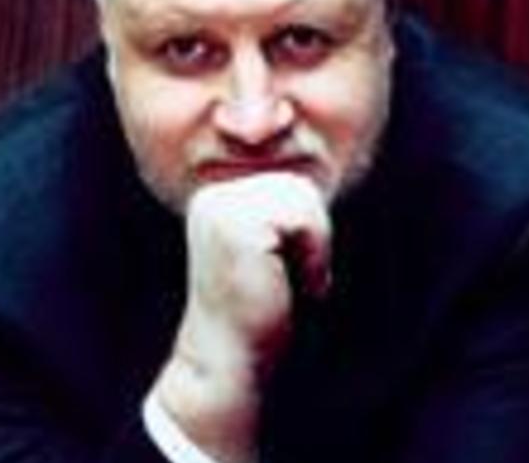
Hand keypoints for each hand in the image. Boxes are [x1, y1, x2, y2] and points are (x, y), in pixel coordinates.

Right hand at [151, 172, 331, 462]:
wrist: (229, 358)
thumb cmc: (257, 308)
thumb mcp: (270, 246)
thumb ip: (281, 210)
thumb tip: (311, 170)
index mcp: (216, 199)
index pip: (288, 186)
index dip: (304, 232)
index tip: (282, 271)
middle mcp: (214, 198)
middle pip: (299, 189)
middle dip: (311, 238)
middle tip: (292, 280)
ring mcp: (223, 211)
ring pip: (304, 203)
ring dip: (314, 248)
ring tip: (291, 282)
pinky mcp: (240, 229)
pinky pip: (304, 223)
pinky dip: (313, 258)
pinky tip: (293, 287)